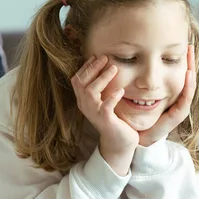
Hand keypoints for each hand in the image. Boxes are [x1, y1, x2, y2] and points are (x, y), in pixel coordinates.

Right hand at [71, 55, 138, 174]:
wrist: (120, 142)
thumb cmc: (115, 119)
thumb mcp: (105, 101)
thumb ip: (102, 88)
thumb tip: (106, 67)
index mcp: (83, 101)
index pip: (77, 80)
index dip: (85, 67)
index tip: (96, 56)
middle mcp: (85, 106)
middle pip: (81, 83)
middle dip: (92, 68)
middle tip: (105, 58)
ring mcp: (94, 114)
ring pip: (91, 92)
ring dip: (102, 78)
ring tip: (114, 69)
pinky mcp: (105, 121)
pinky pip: (105, 107)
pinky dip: (112, 97)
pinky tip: (120, 90)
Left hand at [138, 45, 196, 146]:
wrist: (140, 137)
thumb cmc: (138, 117)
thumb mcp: (138, 95)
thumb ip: (138, 83)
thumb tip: (132, 63)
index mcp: (171, 95)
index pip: (178, 76)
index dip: (181, 62)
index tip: (182, 46)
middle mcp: (178, 100)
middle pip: (187, 79)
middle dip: (189, 63)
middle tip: (190, 47)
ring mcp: (179, 107)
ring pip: (189, 87)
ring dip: (191, 72)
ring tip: (190, 58)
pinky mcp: (177, 115)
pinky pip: (185, 98)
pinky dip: (188, 86)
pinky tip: (188, 74)